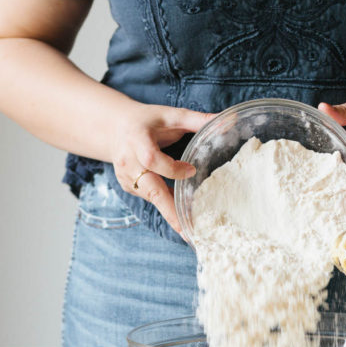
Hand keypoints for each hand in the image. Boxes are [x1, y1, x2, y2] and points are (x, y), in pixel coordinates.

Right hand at [112, 102, 216, 231]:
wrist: (114, 128)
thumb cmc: (147, 121)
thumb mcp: (170, 115)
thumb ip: (198, 120)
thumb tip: (231, 118)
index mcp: (137, 140)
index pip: (152, 159)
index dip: (172, 168)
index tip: (192, 171)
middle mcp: (129, 162)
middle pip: (150, 190)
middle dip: (169, 211)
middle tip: (187, 230)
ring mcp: (127, 178)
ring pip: (152, 199)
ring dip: (171, 213)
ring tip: (190, 231)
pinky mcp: (129, 187)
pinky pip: (151, 199)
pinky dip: (166, 207)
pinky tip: (182, 217)